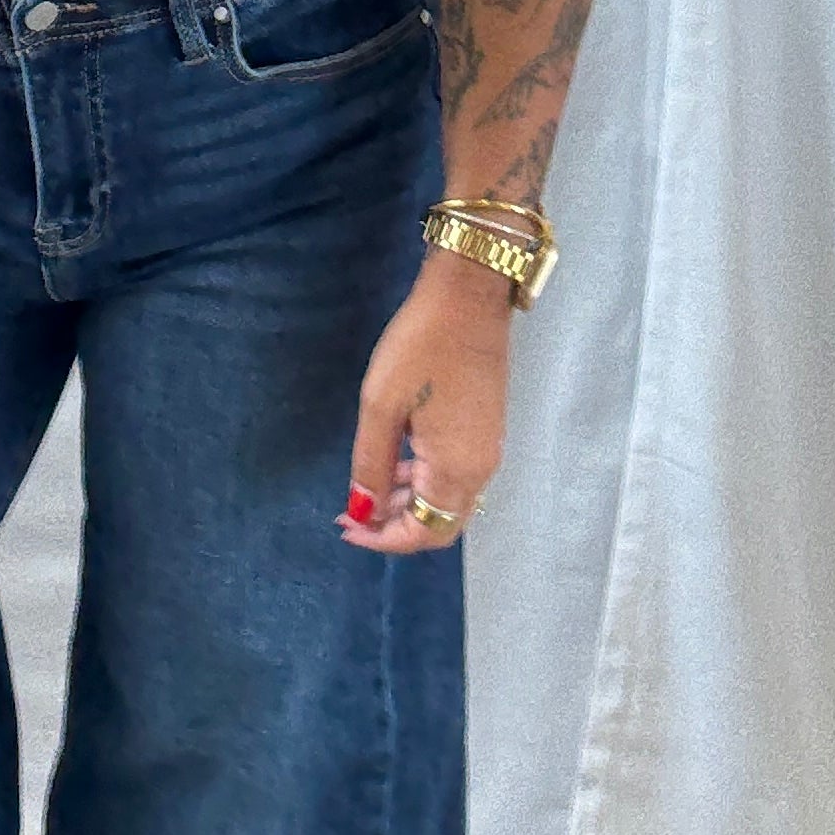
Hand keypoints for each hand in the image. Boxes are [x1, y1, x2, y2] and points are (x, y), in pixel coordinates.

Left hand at [338, 252, 510, 552]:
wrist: (469, 295)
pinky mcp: (486, 428)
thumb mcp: (381, 406)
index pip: (425, 533)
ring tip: (368, 486)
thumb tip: (362, 512)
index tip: (346, 526)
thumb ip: (371, 465)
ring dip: (408, 503)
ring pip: (449, 501)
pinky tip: (396, 460)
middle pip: (441, 524)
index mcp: (458, 469)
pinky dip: (425, 480)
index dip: (383, 539)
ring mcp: (487, 448)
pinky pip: (456, 475)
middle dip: (396, 527)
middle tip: (353, 511)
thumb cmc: (421, 346)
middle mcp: (481, 468)